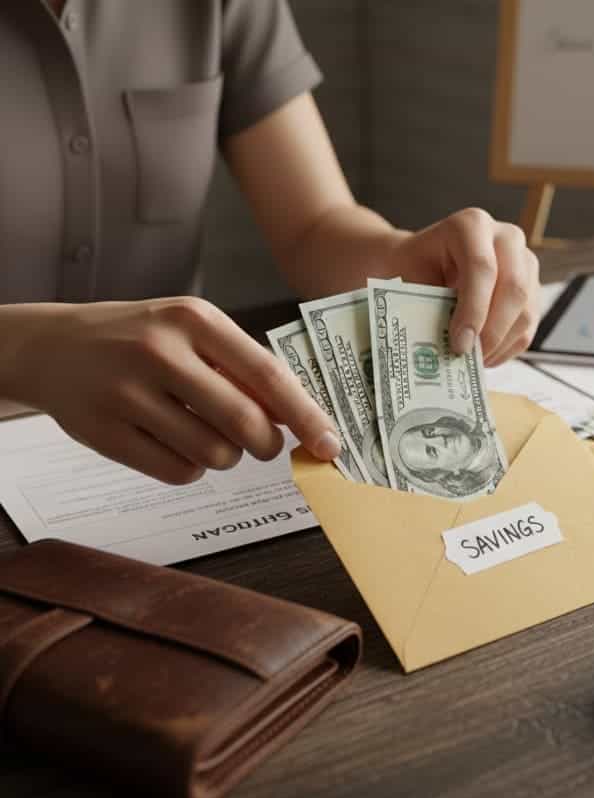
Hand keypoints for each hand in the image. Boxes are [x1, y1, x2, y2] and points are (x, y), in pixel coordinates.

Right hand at [0, 299, 340, 483]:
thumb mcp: (193, 330)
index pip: (267, 375)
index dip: (305, 416)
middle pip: (244, 423)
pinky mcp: (104, 432)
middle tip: (262, 444)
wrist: (53, 346)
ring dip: (224, 456)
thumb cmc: (142, 338)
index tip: (330, 444)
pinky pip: (178, 472)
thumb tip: (299, 419)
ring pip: (213, 454)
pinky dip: (189, 468)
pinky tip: (172, 441)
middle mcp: (160, 352)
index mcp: (195, 320)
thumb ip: (243, 368)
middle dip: (265, 444)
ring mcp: (128, 393)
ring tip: (203, 431)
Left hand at [382, 208, 540, 364]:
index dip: (474, 310)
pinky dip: (507, 347)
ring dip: (499, 344)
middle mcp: (506, 237)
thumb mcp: (411, 279)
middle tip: (466, 357)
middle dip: (491, 331)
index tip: (458, 344)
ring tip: (471, 362)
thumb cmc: (414, 268)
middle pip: (513, 288)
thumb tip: (445, 348)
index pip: (482, 268)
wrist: (423, 259)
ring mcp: (525, 261)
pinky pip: (529, 325)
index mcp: (471, 225)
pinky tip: (483, 357)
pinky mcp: (533, 287)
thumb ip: (430, 307)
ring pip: (526, 310)